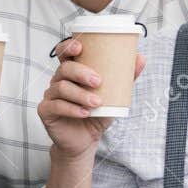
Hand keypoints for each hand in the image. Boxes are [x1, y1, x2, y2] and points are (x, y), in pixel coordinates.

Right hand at [38, 37, 146, 159]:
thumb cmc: (97, 115)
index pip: (65, 54)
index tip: (79, 47)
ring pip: (61, 88)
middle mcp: (58, 81)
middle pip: (64, 69)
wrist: (86, 141)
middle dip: (81, 72)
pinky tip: (84, 113)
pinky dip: (72, 109)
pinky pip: (56, 106)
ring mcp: (51, 95)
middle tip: (98, 81)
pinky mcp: (46, 111)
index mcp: (72, 73)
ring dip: (80, 94)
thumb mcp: (114, 96)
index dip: (68, 46)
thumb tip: (141, 58)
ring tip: (97, 103)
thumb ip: (125, 78)